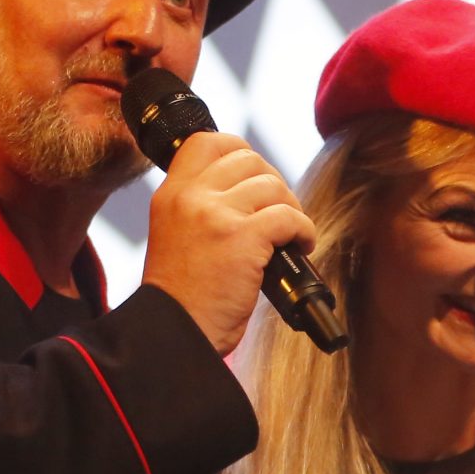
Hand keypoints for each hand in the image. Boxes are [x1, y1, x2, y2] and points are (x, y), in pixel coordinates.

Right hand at [141, 131, 314, 354]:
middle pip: (248, 159)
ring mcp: (215, 214)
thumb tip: (250, 190)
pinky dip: (304, 230)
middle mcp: (190, 196)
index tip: (255, 177)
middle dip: (272, 182)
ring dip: (291, 208)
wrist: (176, 332)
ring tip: (290, 234)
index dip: (239, 151)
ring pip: (272, 185)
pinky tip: (301, 246)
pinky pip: (288, 216)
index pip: (206, 141)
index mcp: (171, 193)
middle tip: (278, 212)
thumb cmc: (183, 296)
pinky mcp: (242, 238)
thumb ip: (200, 208)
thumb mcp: (176, 235)